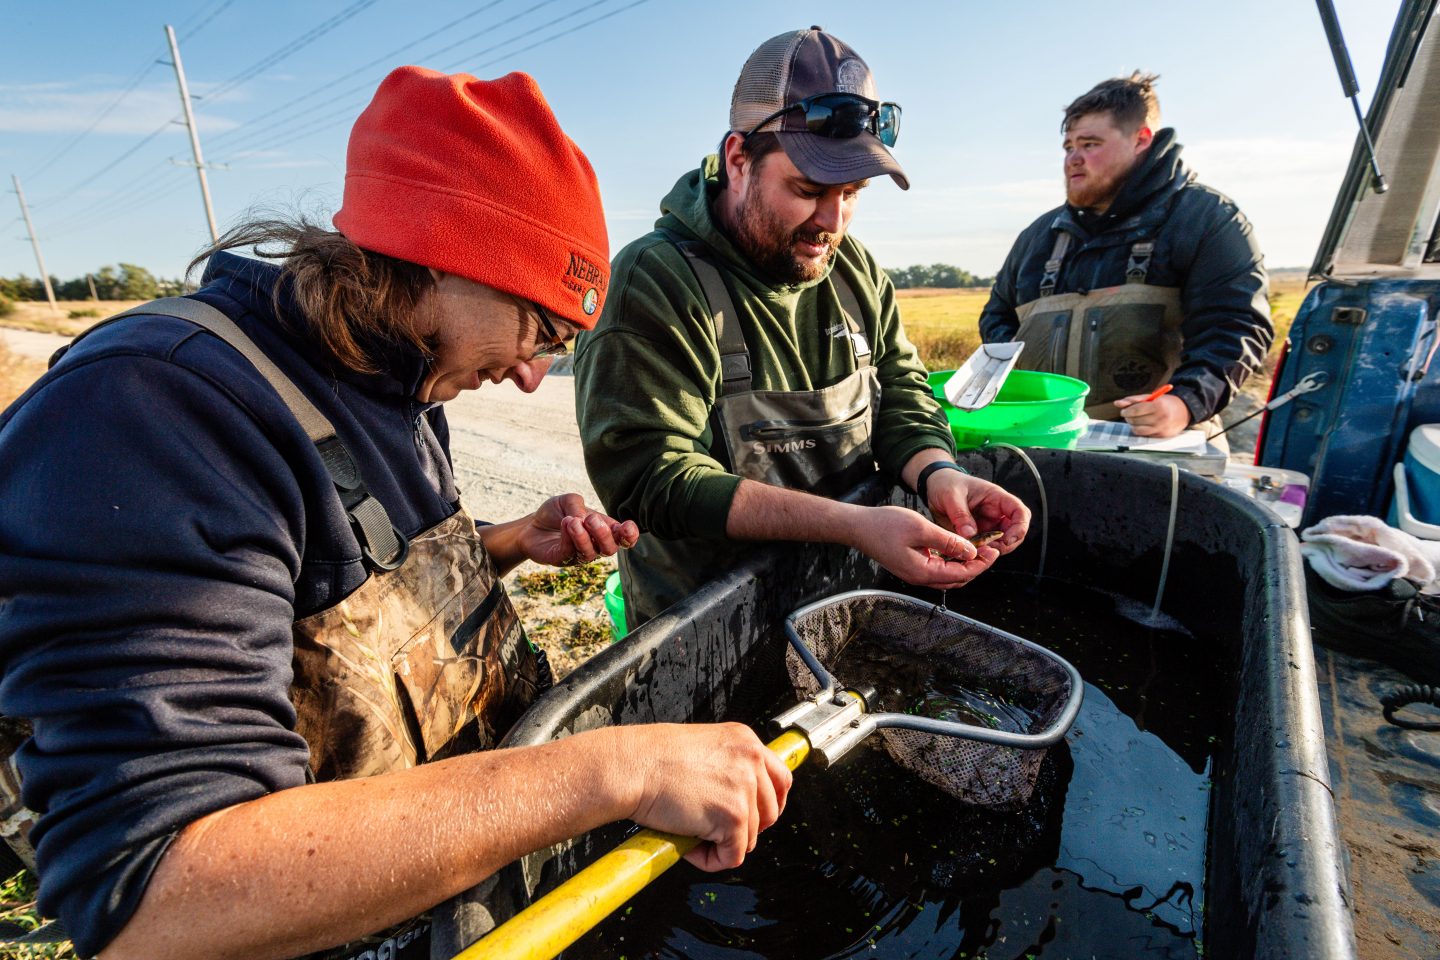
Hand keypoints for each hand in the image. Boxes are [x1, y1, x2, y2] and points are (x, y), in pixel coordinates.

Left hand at [518, 493, 638, 566]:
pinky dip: (569, 538)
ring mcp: (578, 555)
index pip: (623, 538)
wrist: (530, 525)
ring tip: (573, 521)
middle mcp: (594, 545)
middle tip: (592, 520)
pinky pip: (569, 553)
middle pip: (610, 549)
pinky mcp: (561, 559)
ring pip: (590, 553)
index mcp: (603, 530)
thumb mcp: (569, 500)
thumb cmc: (555, 513)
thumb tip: (582, 518)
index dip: (629, 536)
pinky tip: (566, 523)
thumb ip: (578, 505)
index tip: (627, 527)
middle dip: (604, 535)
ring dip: (584, 537)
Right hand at [618, 723, 792, 870]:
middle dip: (745, 828)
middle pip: (771, 812)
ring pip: (750, 837)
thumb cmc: (650, 758)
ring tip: (690, 831)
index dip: (769, 804)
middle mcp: (751, 760)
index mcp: (745, 741)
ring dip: (721, 843)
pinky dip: (711, 859)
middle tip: (714, 830)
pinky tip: (688, 844)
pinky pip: (733, 856)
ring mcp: (745, 788)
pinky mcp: (733, 816)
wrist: (630, 767)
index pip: (780, 779)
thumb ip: (726, 767)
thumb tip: (735, 798)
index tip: (757, 817)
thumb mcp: (702, 748)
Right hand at [845, 504, 1002, 588]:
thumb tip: (971, 552)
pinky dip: (951, 561)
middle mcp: (920, 578)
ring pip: (948, 576)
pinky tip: (957, 548)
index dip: (980, 563)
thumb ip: (948, 542)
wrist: (858, 527)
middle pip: (957, 579)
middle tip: (989, 550)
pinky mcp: (911, 566)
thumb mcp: (921, 529)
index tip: (993, 550)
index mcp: (923, 572)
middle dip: (976, 566)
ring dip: (964, 565)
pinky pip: (937, 569)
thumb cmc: (884, 525)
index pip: (961, 574)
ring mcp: (914, 573)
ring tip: (978, 549)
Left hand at [925, 469, 1030, 553]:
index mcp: (996, 498)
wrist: (935, 487)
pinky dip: (981, 553)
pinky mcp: (978, 535)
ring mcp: (988, 525)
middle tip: (986, 550)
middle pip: (1016, 532)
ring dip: (992, 550)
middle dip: (1006, 545)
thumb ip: (960, 514)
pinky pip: (986, 547)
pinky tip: (968, 553)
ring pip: (1002, 543)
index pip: (1020, 512)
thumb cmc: (946, 484)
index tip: (1007, 540)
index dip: (1020, 527)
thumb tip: (970, 534)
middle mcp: (996, 513)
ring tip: (974, 552)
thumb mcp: (950, 495)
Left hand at [1114, 392, 1190, 437]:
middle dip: (1129, 417)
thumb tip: (1117, 403)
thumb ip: (1133, 400)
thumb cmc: (1164, 403)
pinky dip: (1139, 430)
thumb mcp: (1151, 397)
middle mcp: (1160, 418)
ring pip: (1137, 429)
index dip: (1127, 410)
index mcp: (1158, 406)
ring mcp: (1161, 428)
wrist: (1184, 412)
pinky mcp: (1161, 436)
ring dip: (1132, 424)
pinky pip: (1143, 434)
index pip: (1136, 410)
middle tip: (1129, 414)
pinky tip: (1143, 424)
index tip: (1123, 411)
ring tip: (1136, 419)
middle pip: (1135, 420)